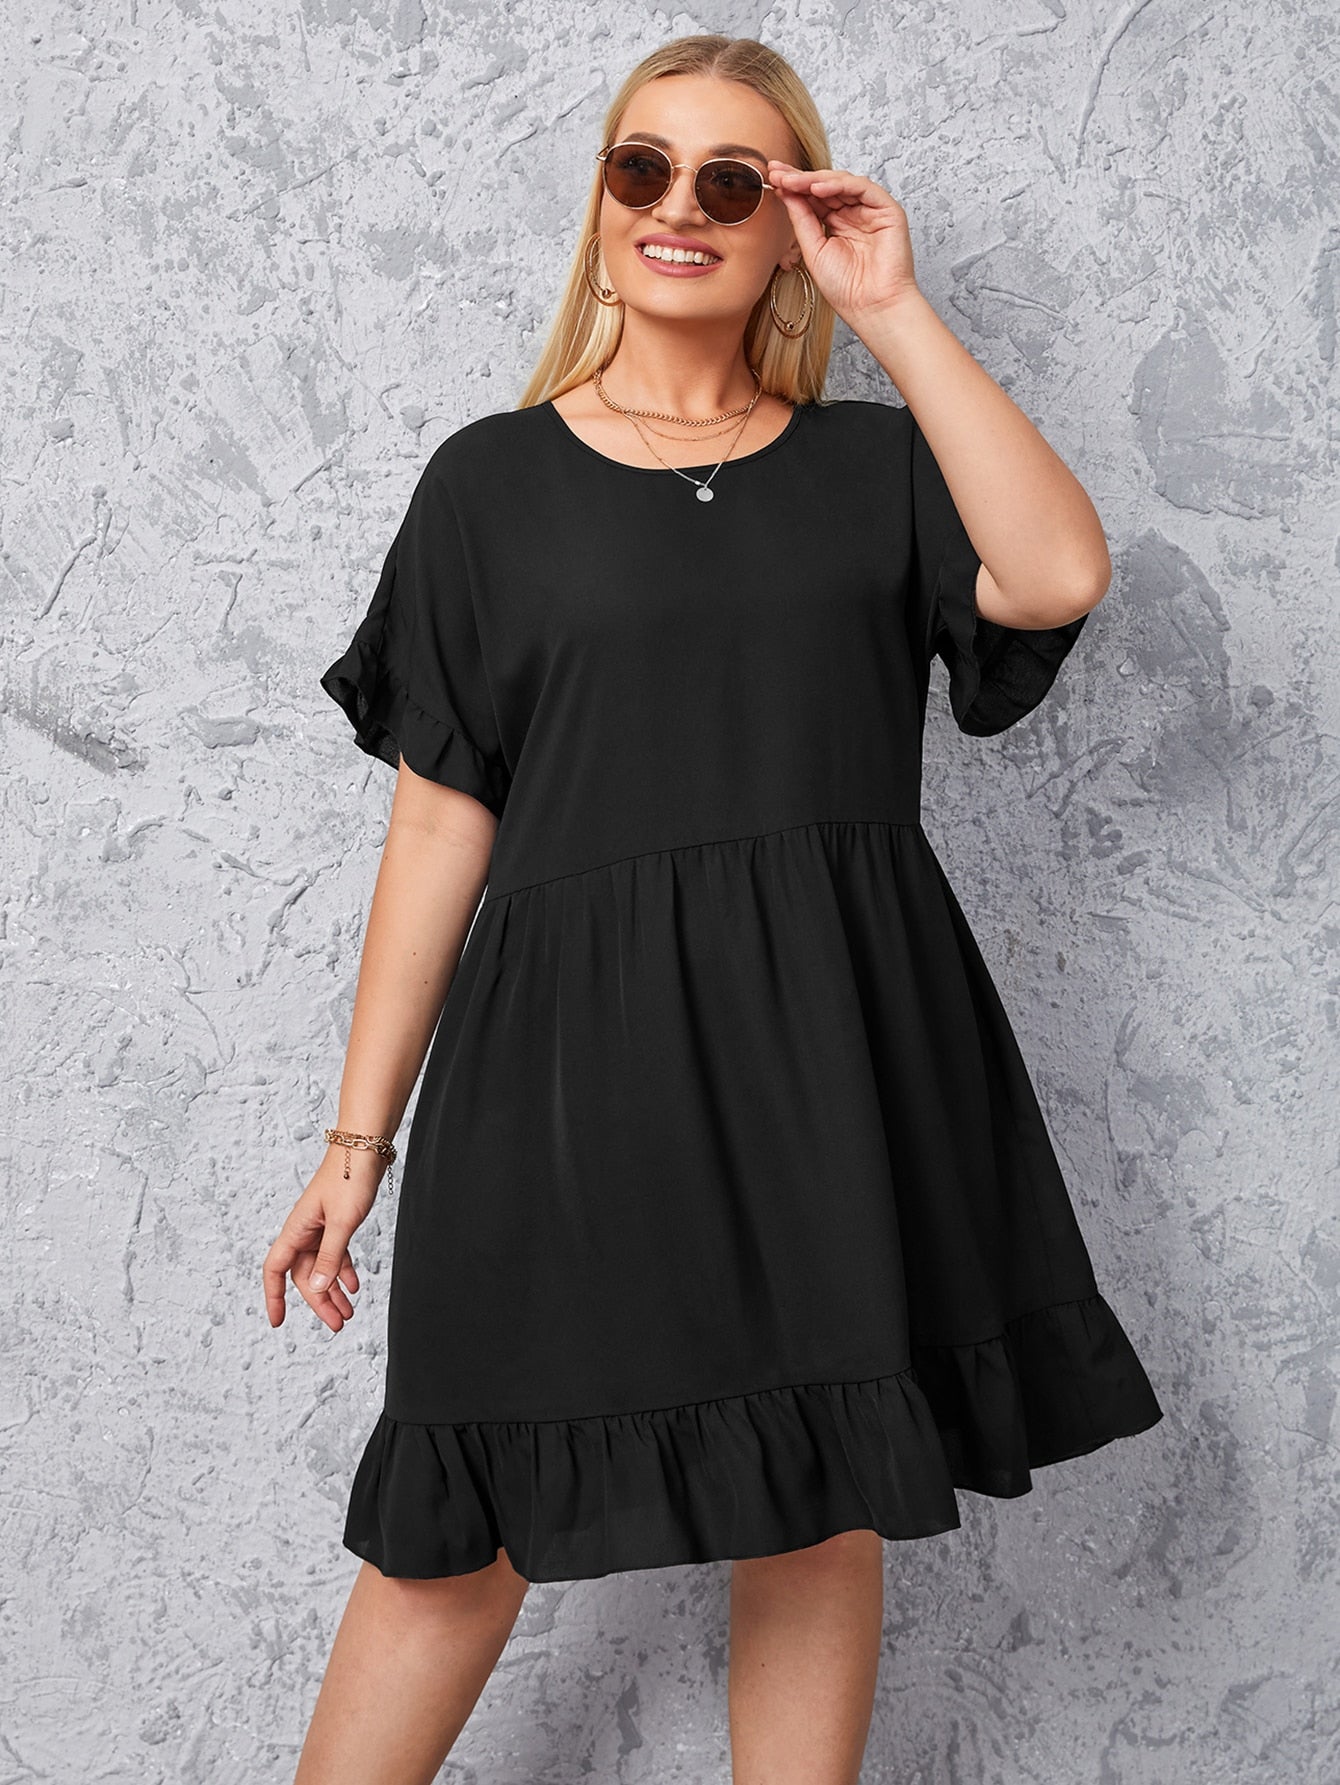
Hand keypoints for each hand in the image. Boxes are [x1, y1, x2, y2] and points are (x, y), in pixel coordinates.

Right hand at [263, 1157, 379, 1333]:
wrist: (365, 1147)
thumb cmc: (351, 1177)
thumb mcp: (343, 1222)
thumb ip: (330, 1256)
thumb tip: (317, 1287)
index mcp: (296, 1229)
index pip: (276, 1270)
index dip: (274, 1296)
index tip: (278, 1321)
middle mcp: (304, 1230)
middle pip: (304, 1275)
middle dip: (319, 1302)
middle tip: (338, 1324)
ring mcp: (320, 1227)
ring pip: (322, 1267)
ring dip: (333, 1291)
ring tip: (348, 1313)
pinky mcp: (336, 1222)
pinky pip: (335, 1255)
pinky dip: (344, 1271)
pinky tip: (354, 1285)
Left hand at [766, 162, 919, 325]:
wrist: (871, 307)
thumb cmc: (847, 289)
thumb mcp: (814, 250)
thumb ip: (802, 220)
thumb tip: (786, 193)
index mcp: (837, 225)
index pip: (813, 199)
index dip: (793, 188)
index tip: (772, 179)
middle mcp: (854, 215)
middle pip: (826, 187)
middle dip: (800, 178)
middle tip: (778, 173)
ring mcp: (871, 211)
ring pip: (843, 183)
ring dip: (816, 179)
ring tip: (793, 181)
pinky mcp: (888, 210)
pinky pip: (863, 188)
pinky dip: (841, 184)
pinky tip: (818, 188)